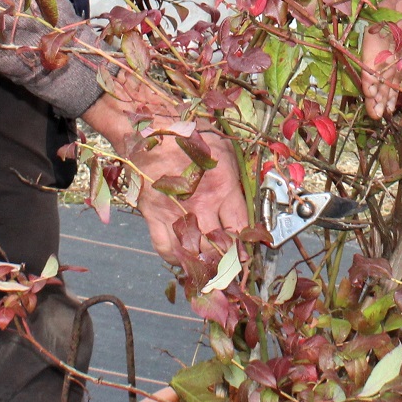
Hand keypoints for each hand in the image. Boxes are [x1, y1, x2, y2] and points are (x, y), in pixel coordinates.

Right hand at [83, 92, 248, 266]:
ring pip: (194, 253)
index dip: (248, 245)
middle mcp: (201, 203)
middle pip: (220, 247)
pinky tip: (184, 260)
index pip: (242, 227)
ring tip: (212, 272)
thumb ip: (236, 180)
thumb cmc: (191, 134)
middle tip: (234, 275)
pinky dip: (176, 259)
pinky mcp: (153, 214)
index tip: (251, 255)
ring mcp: (176, 211)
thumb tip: (248, 205)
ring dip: (204, 266)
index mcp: (223, 185)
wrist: (151, 125)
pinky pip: (165, 248)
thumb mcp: (224, 151)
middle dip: (229, 265)